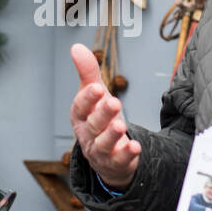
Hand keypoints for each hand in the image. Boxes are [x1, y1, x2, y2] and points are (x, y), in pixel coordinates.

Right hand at [69, 43, 140, 189]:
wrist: (105, 153)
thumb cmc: (97, 117)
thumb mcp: (94, 94)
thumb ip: (87, 72)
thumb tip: (76, 47)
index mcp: (80, 116)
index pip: (80, 106)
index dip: (87, 98)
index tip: (97, 88)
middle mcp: (87, 134)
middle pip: (92, 124)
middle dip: (102, 114)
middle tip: (114, 102)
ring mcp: (100, 151)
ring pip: (103, 144)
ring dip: (112, 135)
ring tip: (121, 125)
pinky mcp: (115, 163)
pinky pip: (119, 160)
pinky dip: (126, 154)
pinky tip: (135, 146)